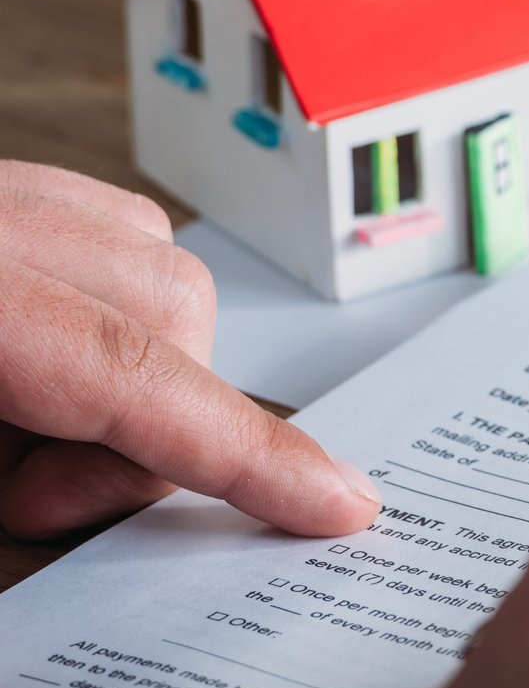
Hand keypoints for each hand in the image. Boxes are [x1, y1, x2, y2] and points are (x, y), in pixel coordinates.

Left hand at [0, 161, 378, 538]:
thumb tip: (111, 487)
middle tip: (33, 491)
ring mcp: (4, 189)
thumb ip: (10, 475)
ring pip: (159, 262)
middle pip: (177, 311)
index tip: (337, 505)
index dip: (246, 453)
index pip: (135, 370)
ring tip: (11, 428)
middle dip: (149, 426)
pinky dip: (98, 307)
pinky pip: (108, 228)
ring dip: (127, 367)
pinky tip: (19, 362)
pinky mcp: (6, 182)